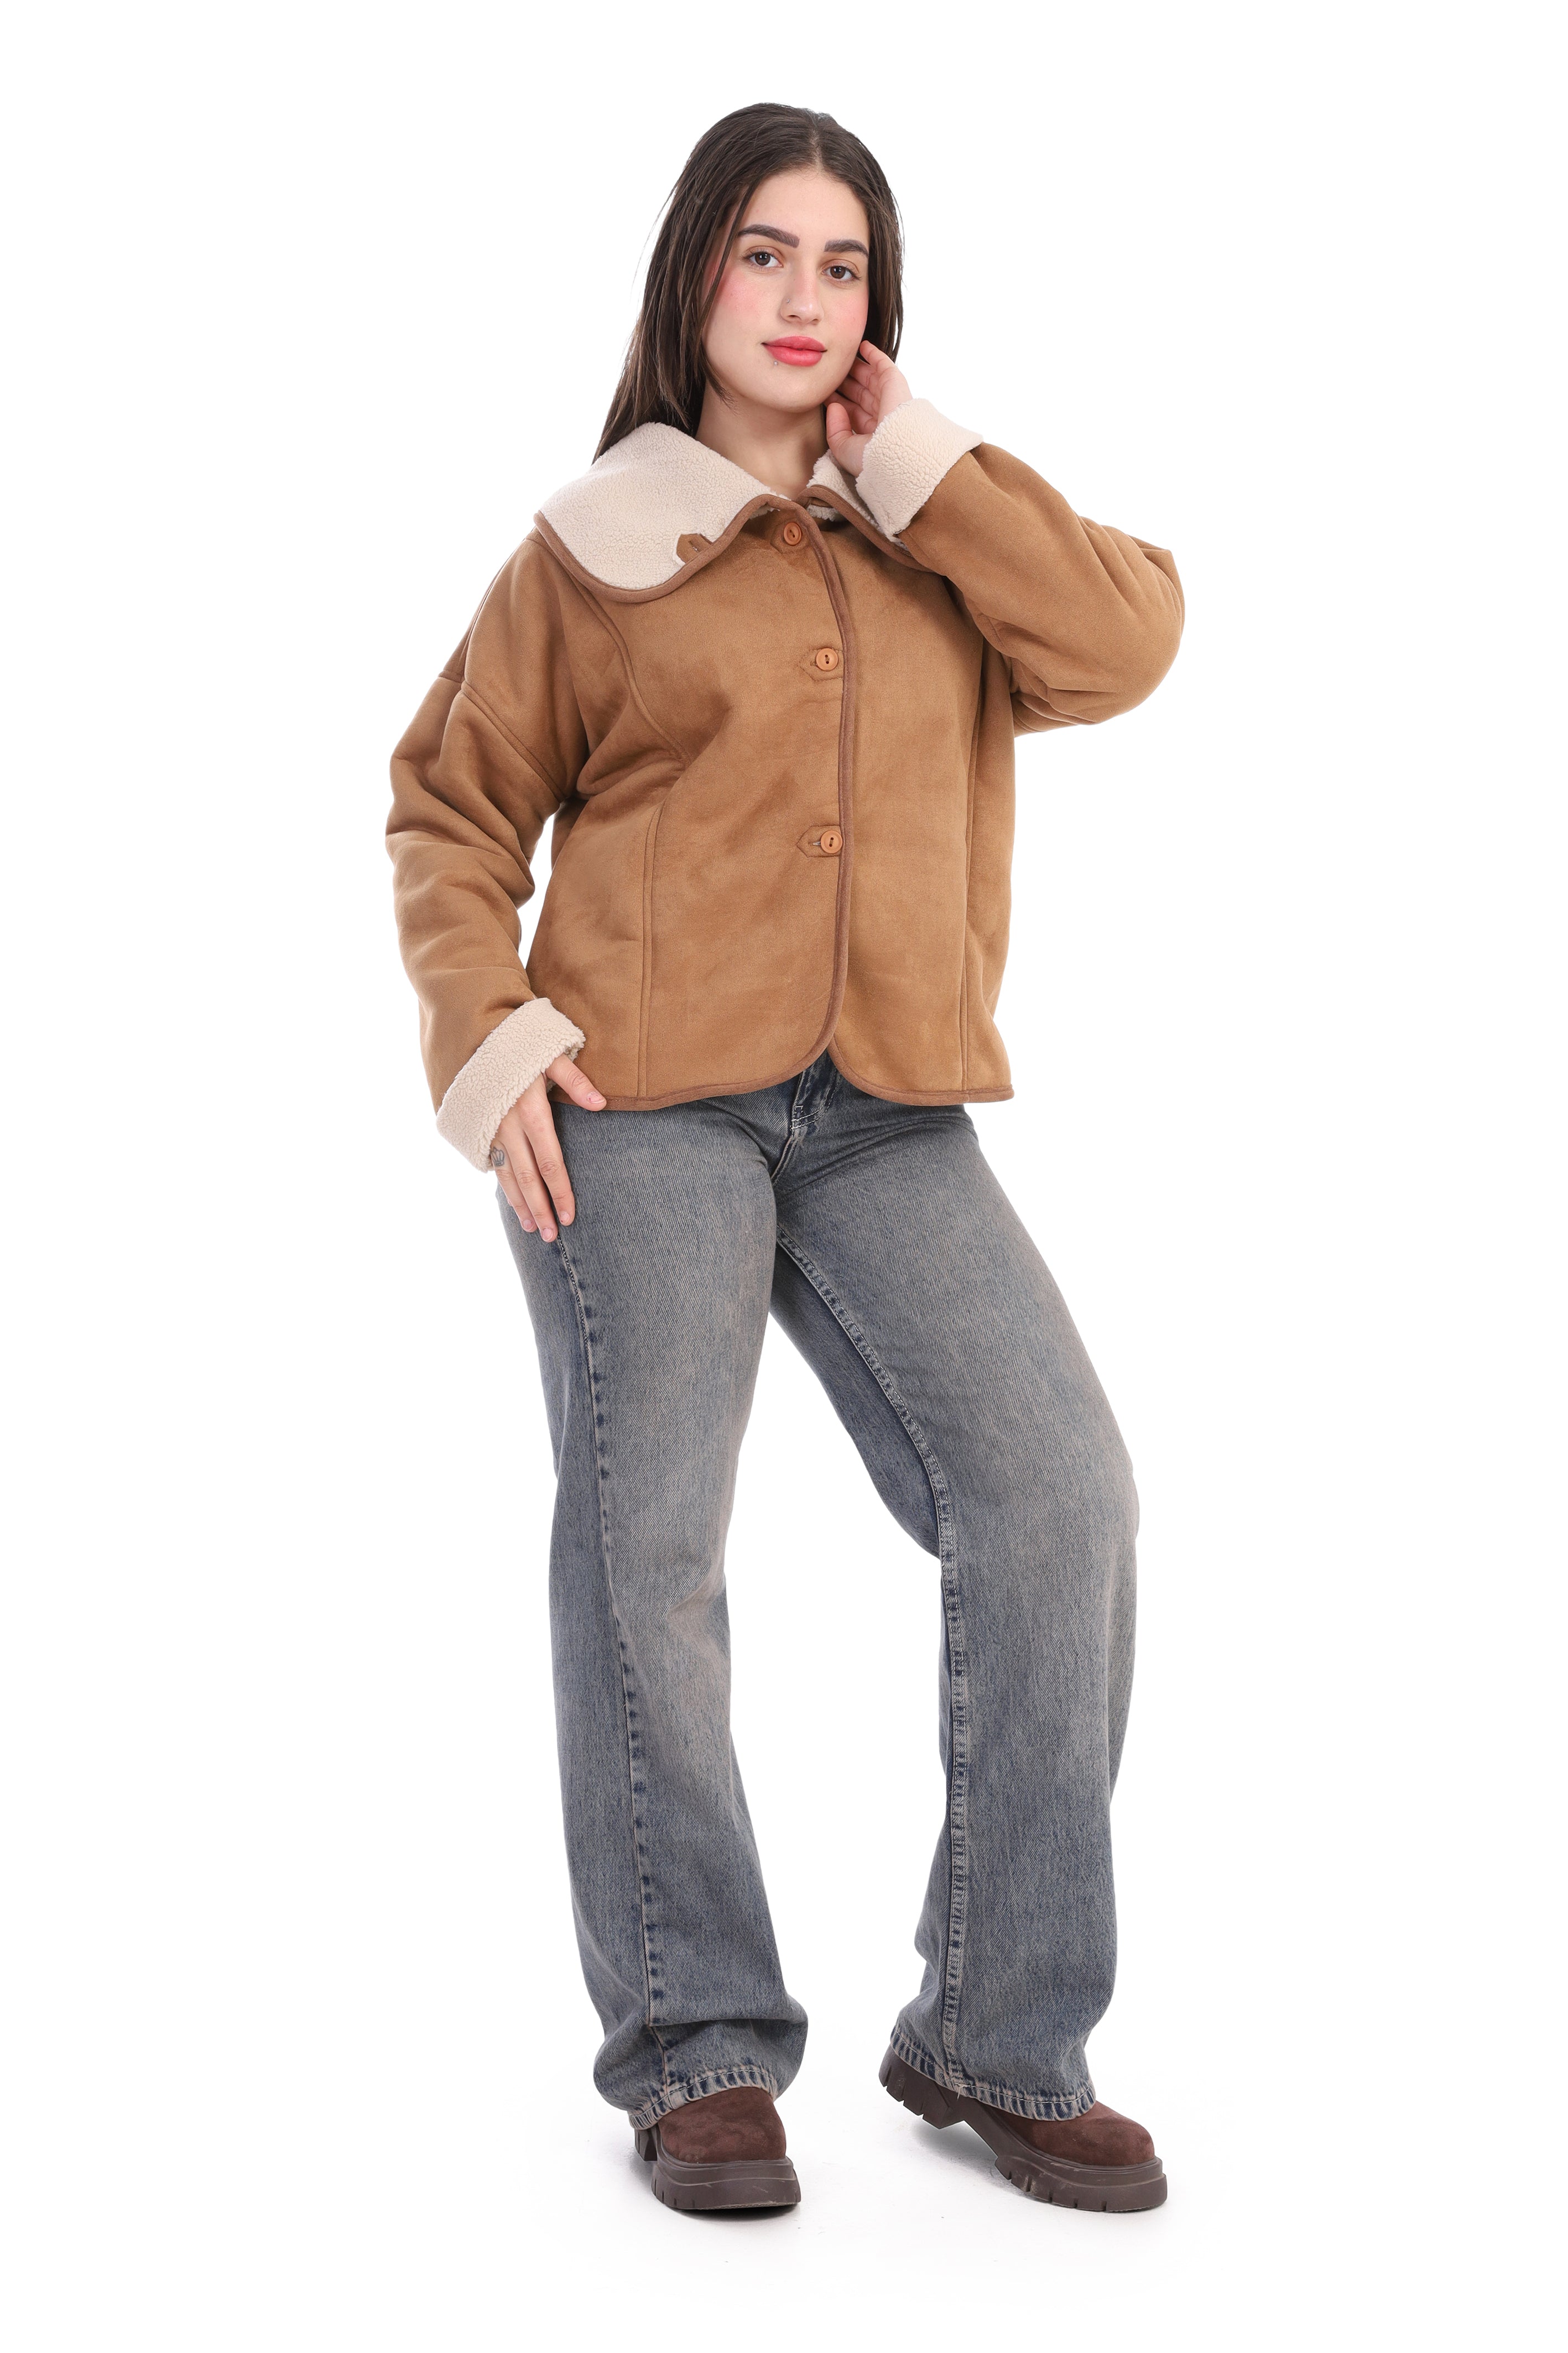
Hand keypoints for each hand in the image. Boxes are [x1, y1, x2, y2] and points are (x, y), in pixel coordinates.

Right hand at [491, 1056, 604, 1240]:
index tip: (570, 1216)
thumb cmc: (520, 1045)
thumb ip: (575, 1081)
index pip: (550, 1162)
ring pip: (507, 1176)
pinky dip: (504, 1187)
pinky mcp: (479, 1130)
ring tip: (534, 1228)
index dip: (561, 1191)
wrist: (474, 1034)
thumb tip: (601, 1103)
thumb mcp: (550, 1055)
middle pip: (529, 1177)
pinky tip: (514, 1204)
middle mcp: (508, 1127)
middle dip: (541, 1208)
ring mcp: (490, 1130)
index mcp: (531, 1112)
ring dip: (521, 1205)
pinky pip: (492, 1165)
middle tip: (552, 1236)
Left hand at [825, 342, 912, 477]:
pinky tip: (861, 345)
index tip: (822, 391)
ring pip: (867, 378)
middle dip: (844, 382)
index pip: (851, 411)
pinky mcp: (895, 383)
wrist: (896, 452)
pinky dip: (873, 354)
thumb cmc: (872, 458)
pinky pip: (882, 364)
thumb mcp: (844, 449)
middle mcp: (880, 414)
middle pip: (858, 392)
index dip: (837, 400)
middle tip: (829, 371)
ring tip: (840, 357)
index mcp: (871, 432)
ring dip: (854, 367)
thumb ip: (835, 430)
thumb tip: (833, 406)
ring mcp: (888, 398)